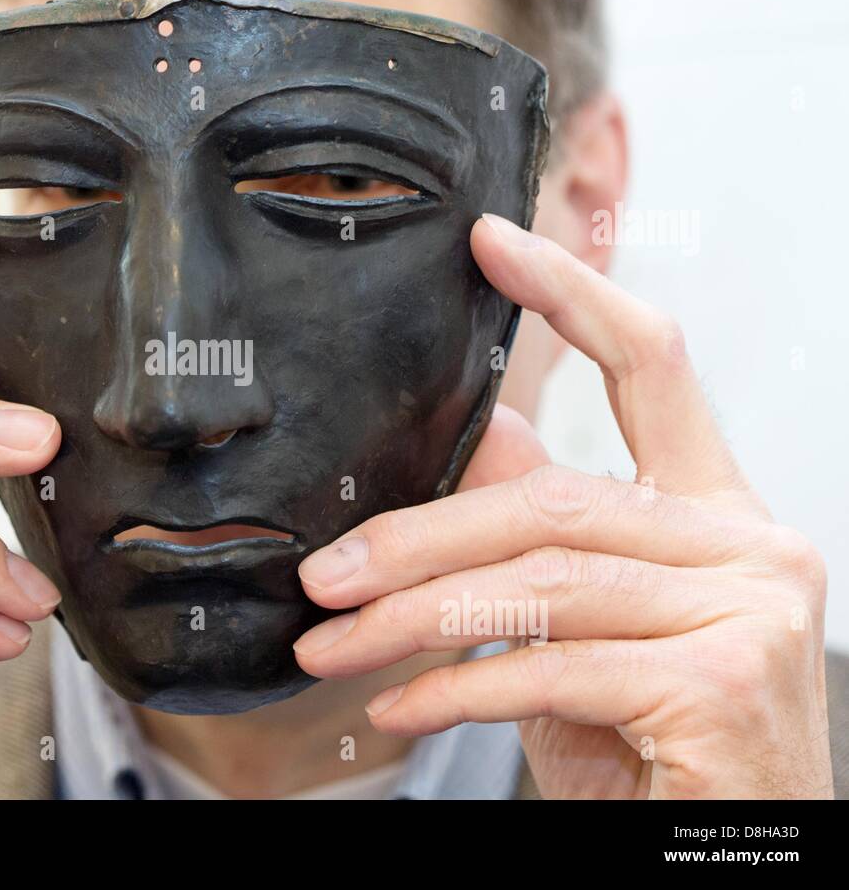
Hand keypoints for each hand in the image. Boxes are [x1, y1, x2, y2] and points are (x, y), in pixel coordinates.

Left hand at [293, 214, 831, 798]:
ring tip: (330, 648)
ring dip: (410, 618)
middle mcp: (748, 544)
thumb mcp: (585, 629)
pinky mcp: (723, 680)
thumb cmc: (652, 742)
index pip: (652, 366)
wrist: (727, 861)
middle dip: (415, 538)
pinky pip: (548, 664)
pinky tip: (398, 708)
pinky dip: (455, 687)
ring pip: (537, 581)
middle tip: (320, 577)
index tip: (487, 243)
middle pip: (551, 498)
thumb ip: (541, 534)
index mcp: (716, 511)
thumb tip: (475, 436)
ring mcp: (750, 609)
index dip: (572, 294)